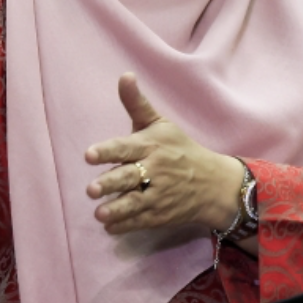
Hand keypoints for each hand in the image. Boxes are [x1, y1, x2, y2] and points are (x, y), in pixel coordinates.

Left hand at [85, 73, 244, 234]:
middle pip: (129, 177)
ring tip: (100, 214)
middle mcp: (155, 170)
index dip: (108, 151)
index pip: (127, 147)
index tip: (89, 154)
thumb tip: (124, 75)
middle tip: (91, 189)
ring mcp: (159, 195)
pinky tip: (110, 226)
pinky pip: (141, 222)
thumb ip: (137, 103)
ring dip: (117, 209)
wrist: (213, 183)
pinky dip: (125, 226)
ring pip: (135, 203)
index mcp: (152, 145)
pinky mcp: (161, 215)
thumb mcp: (161, 124)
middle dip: (111, 183)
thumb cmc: (180, 150)